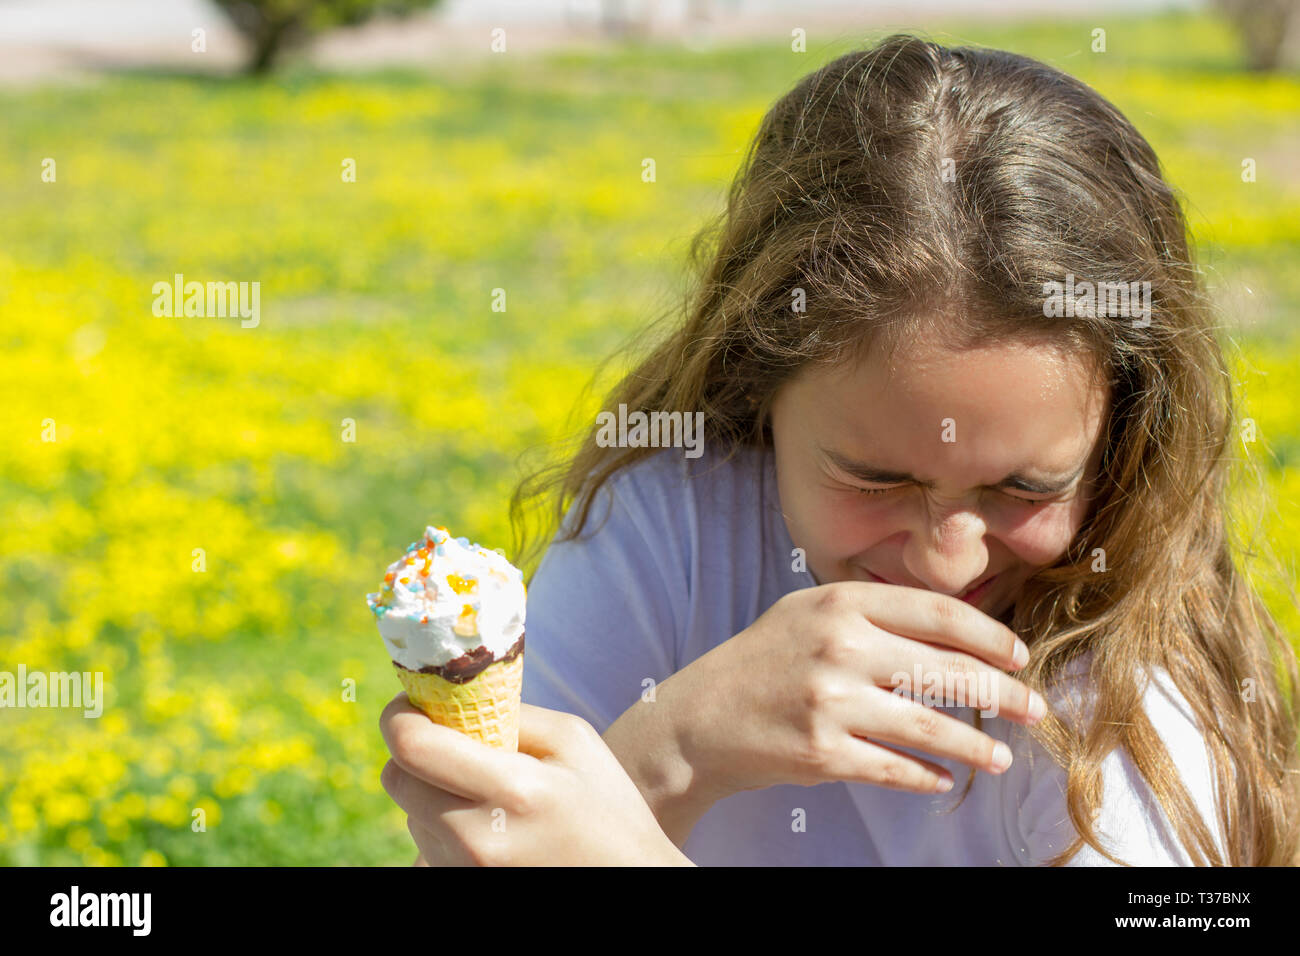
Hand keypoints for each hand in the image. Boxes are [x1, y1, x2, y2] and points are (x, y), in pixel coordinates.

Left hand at [380, 695, 692, 865]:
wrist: (629, 880)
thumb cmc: (608, 807)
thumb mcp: (573, 741)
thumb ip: (511, 714)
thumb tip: (453, 698)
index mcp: (512, 791)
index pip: (412, 747)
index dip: (400, 716)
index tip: (412, 704)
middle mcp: (478, 839)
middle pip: (396, 781)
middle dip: (414, 752)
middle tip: (449, 743)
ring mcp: (466, 873)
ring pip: (410, 815)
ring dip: (432, 793)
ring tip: (486, 794)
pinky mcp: (462, 888)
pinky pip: (427, 847)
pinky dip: (444, 828)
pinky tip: (489, 827)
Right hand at [663, 580, 1046, 800]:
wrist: (699, 717)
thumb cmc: (764, 661)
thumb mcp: (810, 614)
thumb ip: (875, 614)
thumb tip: (959, 635)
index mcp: (842, 602)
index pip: (940, 614)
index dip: (990, 637)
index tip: (1019, 657)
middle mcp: (840, 646)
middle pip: (948, 670)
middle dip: (1003, 693)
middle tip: (1034, 708)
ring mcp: (832, 701)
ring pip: (932, 727)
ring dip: (977, 746)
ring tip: (1000, 758)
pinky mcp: (823, 752)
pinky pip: (896, 768)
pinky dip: (928, 777)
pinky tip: (945, 779)